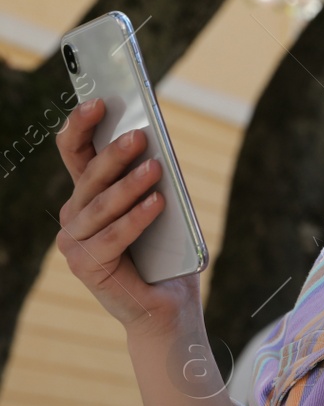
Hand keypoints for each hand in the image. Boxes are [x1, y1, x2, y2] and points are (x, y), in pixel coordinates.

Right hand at [54, 97, 200, 341]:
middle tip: (140, 134)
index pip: (75, 152)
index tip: (99, 101)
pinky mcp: (86, 265)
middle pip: (89, 175)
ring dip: (130, 184)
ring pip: (101, 205)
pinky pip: (114, 236)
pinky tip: (158, 203)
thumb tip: (156, 143)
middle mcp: (75, 215)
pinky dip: (137, 218)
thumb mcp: (162, 207)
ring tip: (156, 168)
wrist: (168, 304)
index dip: (80, 125)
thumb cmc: (165, 252)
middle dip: (114, 152)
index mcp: (88, 194)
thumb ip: (152, 179)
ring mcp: (75, 241)